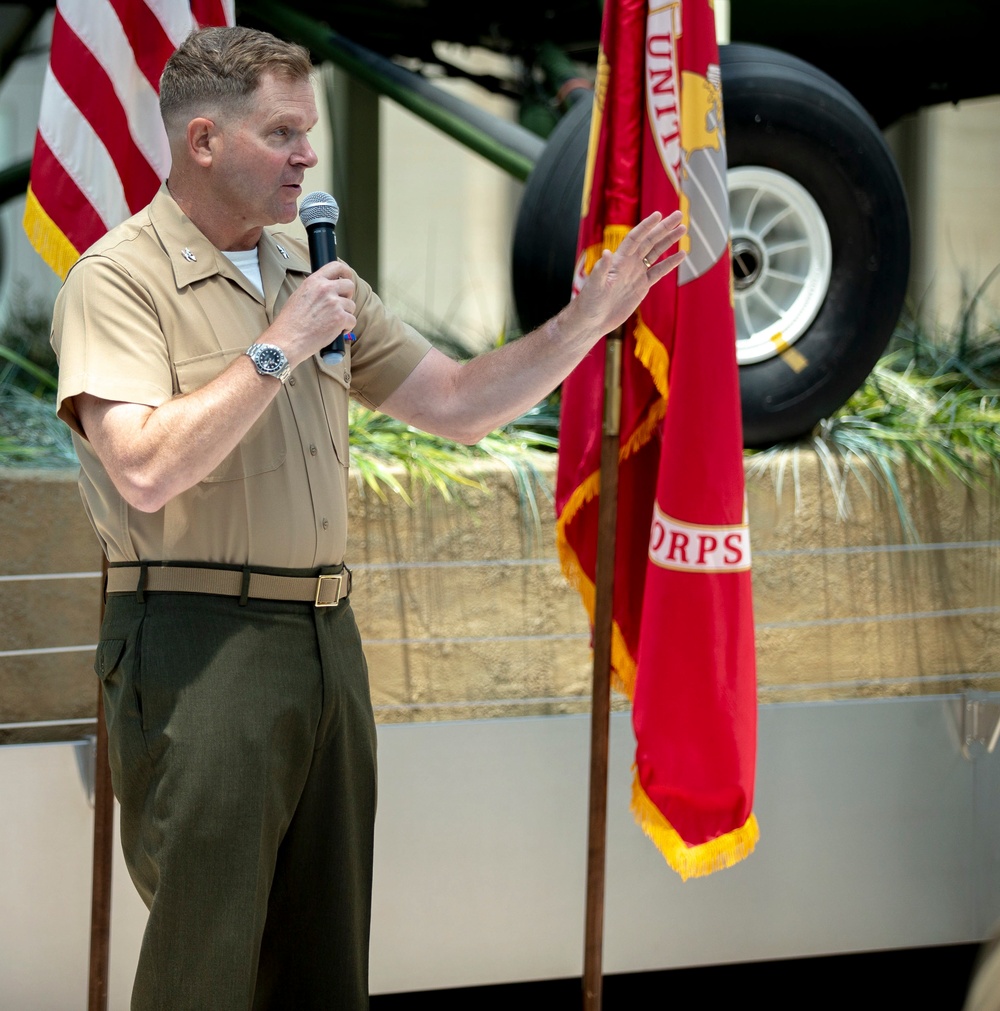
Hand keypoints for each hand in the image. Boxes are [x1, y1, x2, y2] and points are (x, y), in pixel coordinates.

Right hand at [265, 260, 356, 365]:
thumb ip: (315, 290)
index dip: (346, 272)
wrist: (288, 339)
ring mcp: (334, 303)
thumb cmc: (290, 322)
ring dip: (346, 314)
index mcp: (314, 281)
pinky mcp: (340, 318)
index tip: (347, 278)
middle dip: (348, 296)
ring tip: (333, 322)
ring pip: (351, 305)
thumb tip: (327, 290)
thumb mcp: (299, 295)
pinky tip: (337, 331)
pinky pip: (352, 320)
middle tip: (341, 305)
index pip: (336, 266)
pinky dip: (347, 327)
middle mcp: (325, 289)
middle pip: (349, 285)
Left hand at [568, 210, 685, 339]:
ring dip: (669, 241)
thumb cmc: (589, 302)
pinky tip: (682, 255)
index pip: (635, 238)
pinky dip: (670, 263)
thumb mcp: (595, 285)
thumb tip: (606, 252)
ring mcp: (636, 274)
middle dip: (664, 228)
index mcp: (618, 260)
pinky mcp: (642, 287)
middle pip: (649, 241)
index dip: (646, 226)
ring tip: (683, 229)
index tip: (659, 214)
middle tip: (679, 215)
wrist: (593, 320)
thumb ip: (601, 270)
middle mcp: (629, 263)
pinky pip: (658, 272)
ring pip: (656, 253)